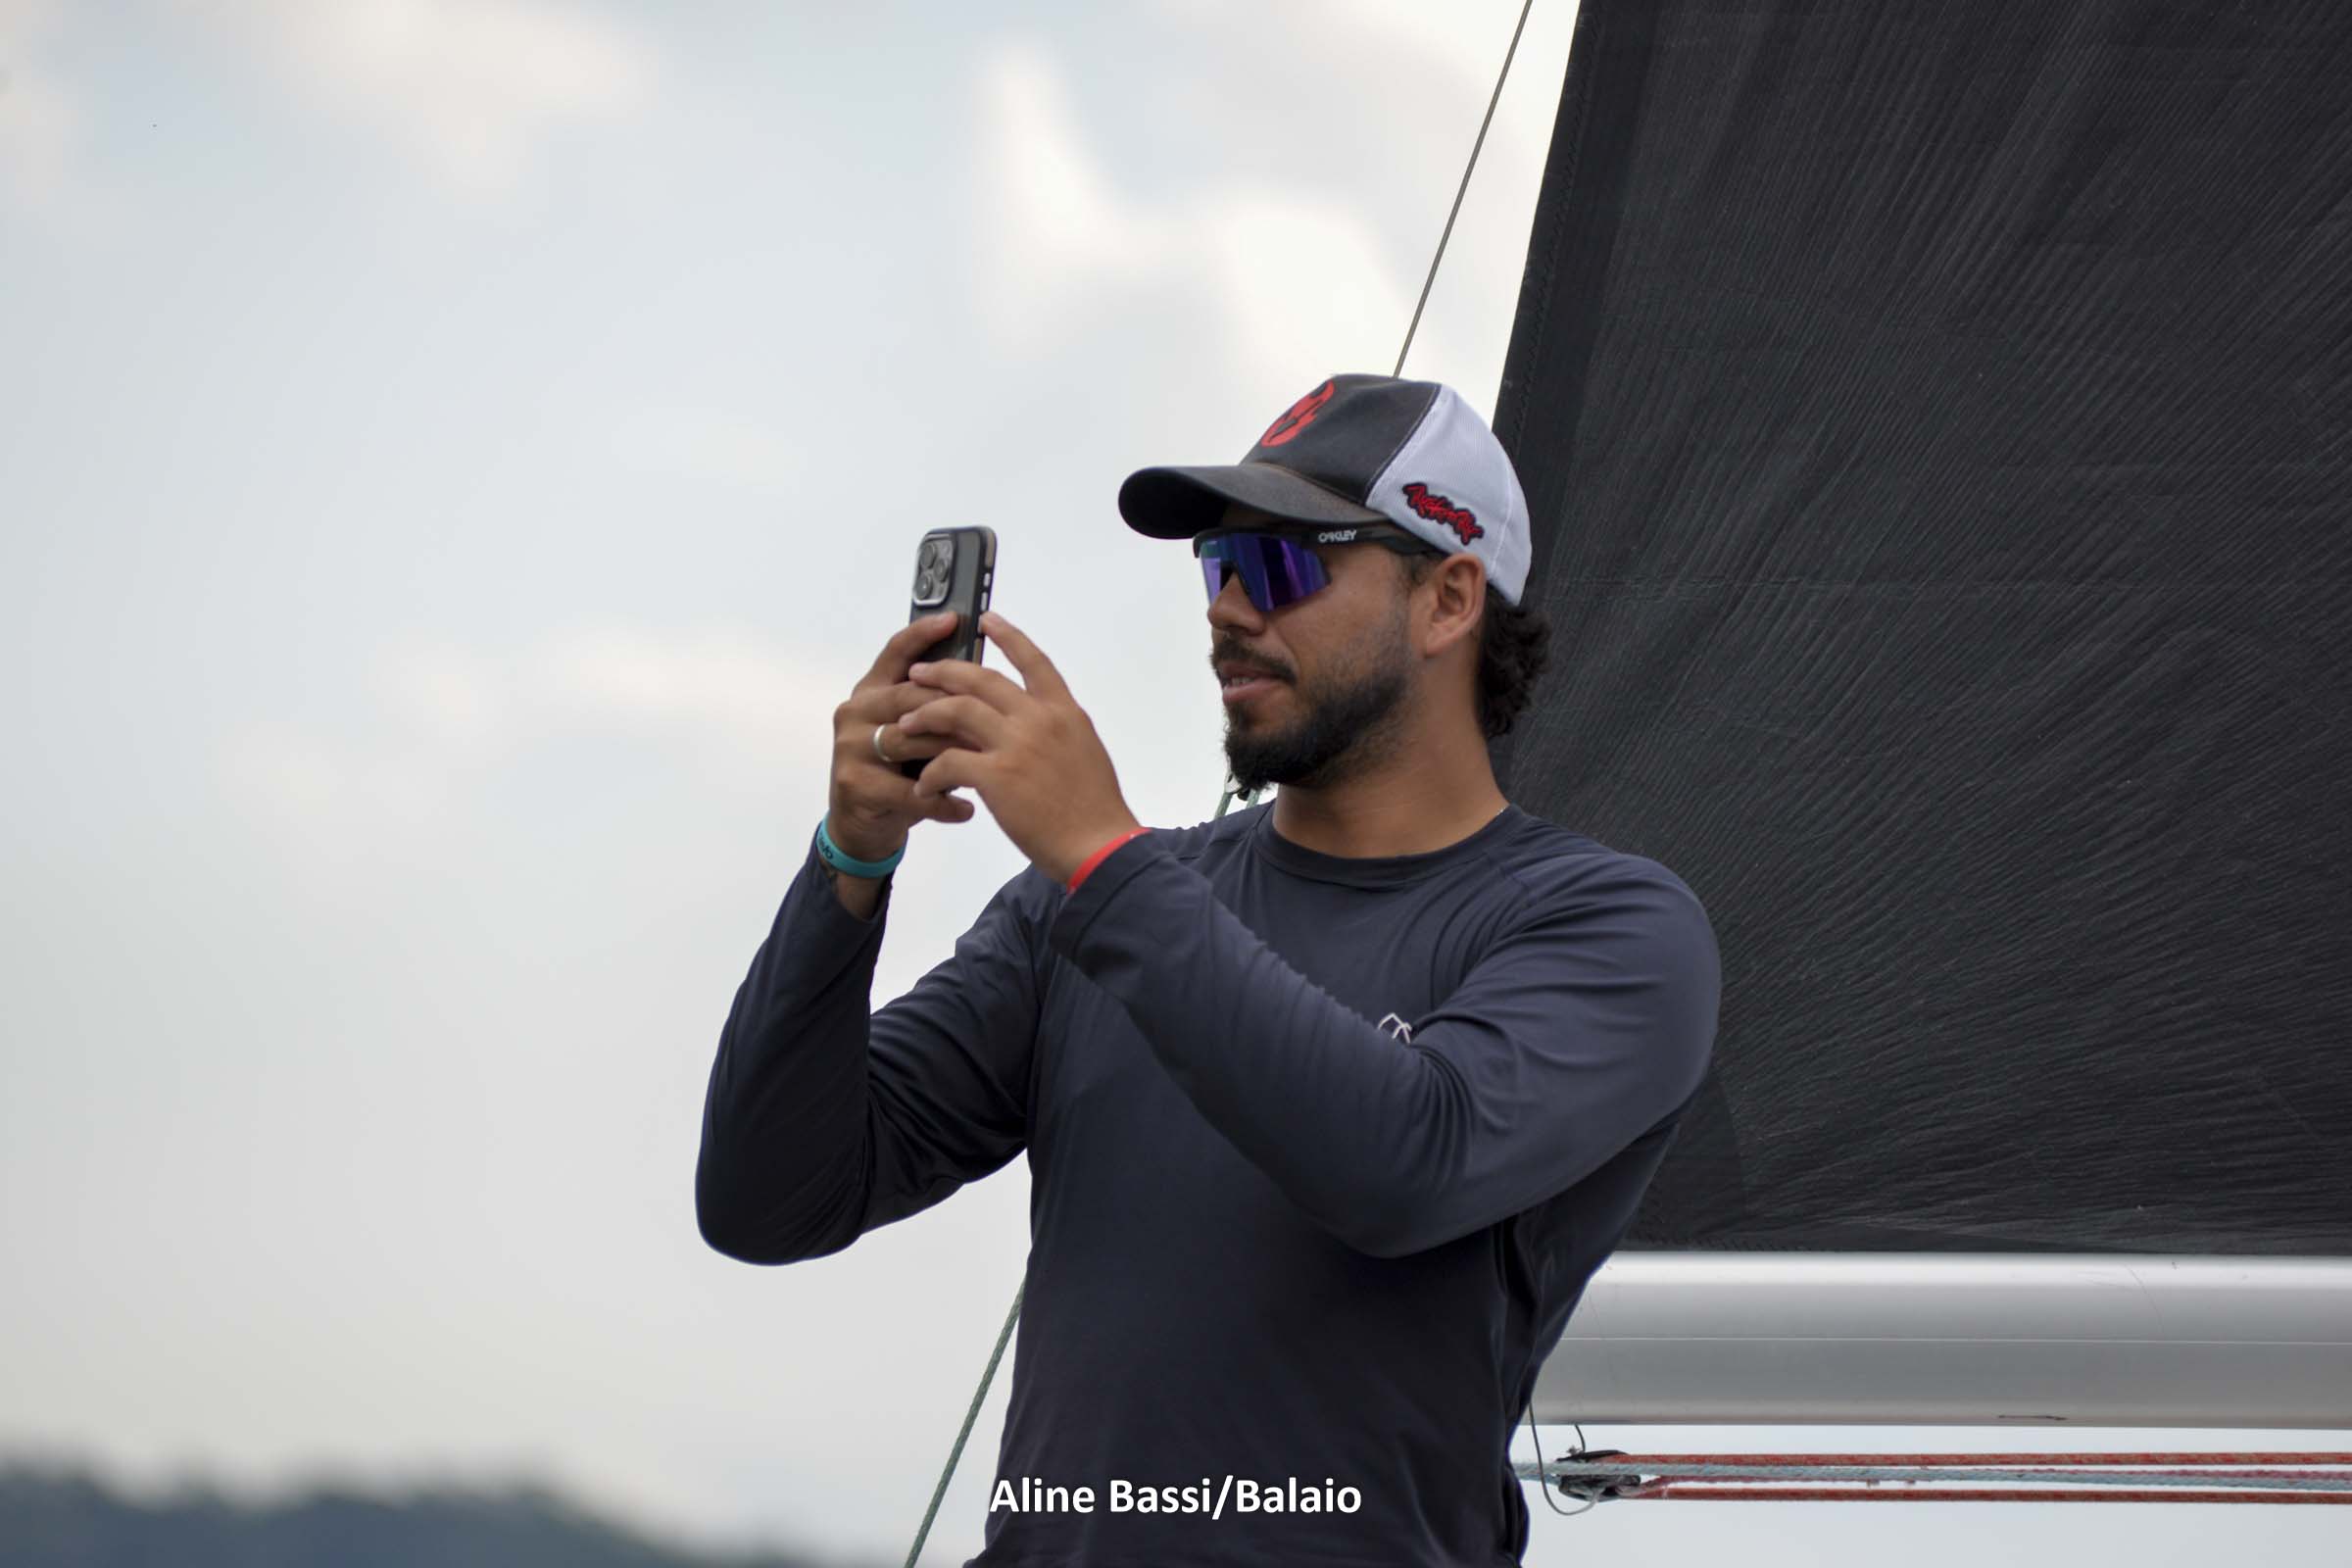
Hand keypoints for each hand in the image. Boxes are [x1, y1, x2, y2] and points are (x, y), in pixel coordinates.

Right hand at [828, 609, 980, 861]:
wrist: (864, 825)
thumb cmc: (902, 772)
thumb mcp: (918, 733)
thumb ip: (938, 706)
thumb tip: (987, 676)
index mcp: (873, 690)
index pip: (897, 652)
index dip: (924, 634)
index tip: (954, 619)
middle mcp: (857, 711)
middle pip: (910, 695)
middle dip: (955, 705)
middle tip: (997, 716)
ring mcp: (850, 746)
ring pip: (909, 739)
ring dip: (952, 753)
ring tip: (988, 763)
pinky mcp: (854, 783)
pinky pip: (908, 790)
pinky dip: (942, 801)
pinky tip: (967, 809)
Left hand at [900, 610, 1143, 884]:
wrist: (1100, 846)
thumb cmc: (1096, 810)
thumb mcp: (1085, 754)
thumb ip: (1058, 732)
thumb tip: (1037, 725)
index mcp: (1065, 712)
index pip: (1034, 661)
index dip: (1009, 637)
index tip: (987, 620)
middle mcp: (1040, 719)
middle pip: (982, 679)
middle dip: (944, 672)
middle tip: (919, 672)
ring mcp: (1017, 745)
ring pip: (957, 710)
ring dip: (925, 716)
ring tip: (905, 724)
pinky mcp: (997, 776)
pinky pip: (948, 762)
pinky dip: (930, 773)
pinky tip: (923, 787)